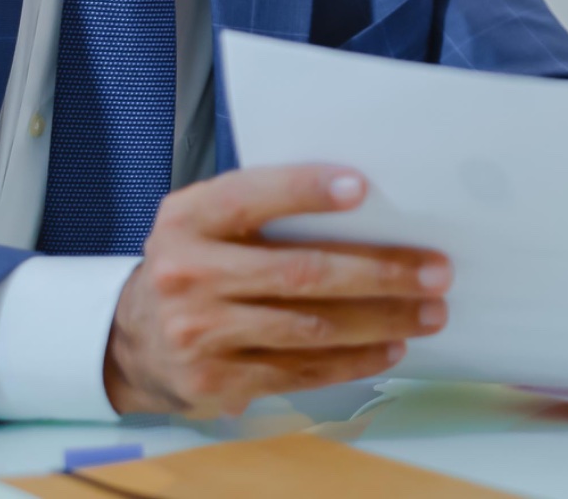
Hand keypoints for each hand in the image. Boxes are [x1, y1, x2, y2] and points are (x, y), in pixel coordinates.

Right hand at [103, 164, 450, 416]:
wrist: (131, 339)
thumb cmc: (195, 262)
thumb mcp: (206, 220)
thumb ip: (264, 206)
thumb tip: (363, 201)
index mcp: (189, 219)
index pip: (252, 198)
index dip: (306, 191)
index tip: (362, 188)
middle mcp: (188, 274)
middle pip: (300, 272)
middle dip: (378, 272)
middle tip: (436, 270)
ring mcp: (200, 332)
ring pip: (309, 328)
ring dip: (380, 321)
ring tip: (429, 312)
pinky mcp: (216, 380)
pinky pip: (299, 370)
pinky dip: (353, 361)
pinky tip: (391, 348)